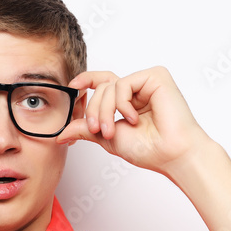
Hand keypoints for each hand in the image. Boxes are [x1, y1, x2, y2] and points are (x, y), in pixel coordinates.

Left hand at [57, 66, 214, 178]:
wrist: (171, 154)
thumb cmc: (148, 149)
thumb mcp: (107, 138)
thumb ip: (85, 130)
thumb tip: (60, 134)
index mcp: (128, 101)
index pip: (103, 83)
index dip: (86, 81)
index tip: (73, 87)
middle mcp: (138, 89)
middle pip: (102, 87)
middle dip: (94, 111)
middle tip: (99, 131)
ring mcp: (146, 82)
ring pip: (109, 86)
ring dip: (105, 111)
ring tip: (113, 130)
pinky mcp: (155, 76)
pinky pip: (123, 83)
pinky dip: (122, 104)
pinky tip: (134, 118)